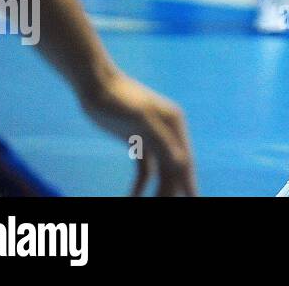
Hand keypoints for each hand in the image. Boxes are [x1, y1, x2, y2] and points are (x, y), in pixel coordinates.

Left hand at [80, 73, 195, 195]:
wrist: (94, 83)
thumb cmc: (117, 98)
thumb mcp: (140, 119)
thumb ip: (162, 140)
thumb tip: (182, 163)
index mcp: (174, 124)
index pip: (184, 160)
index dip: (189, 183)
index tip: (194, 200)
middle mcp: (168, 131)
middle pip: (174, 168)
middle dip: (173, 190)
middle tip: (171, 206)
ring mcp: (153, 137)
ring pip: (161, 171)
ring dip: (158, 190)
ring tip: (153, 205)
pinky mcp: (137, 141)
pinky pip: (145, 169)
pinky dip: (141, 184)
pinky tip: (134, 197)